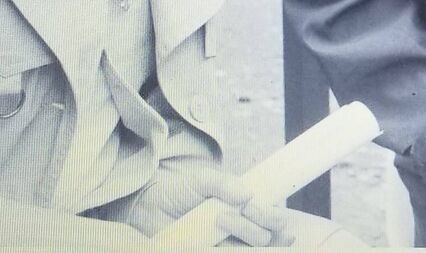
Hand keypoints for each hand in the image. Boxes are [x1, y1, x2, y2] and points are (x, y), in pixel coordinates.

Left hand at [124, 157, 293, 245]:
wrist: (150, 206)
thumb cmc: (180, 191)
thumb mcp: (202, 179)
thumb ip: (224, 184)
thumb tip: (247, 194)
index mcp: (245, 208)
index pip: (273, 217)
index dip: (274, 215)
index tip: (256, 203)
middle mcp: (241, 229)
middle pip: (269, 235)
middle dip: (263, 219)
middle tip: (245, 207)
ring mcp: (228, 245)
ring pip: (254, 247)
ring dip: (244, 230)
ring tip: (220, 217)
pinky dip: (234, 248)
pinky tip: (218, 239)